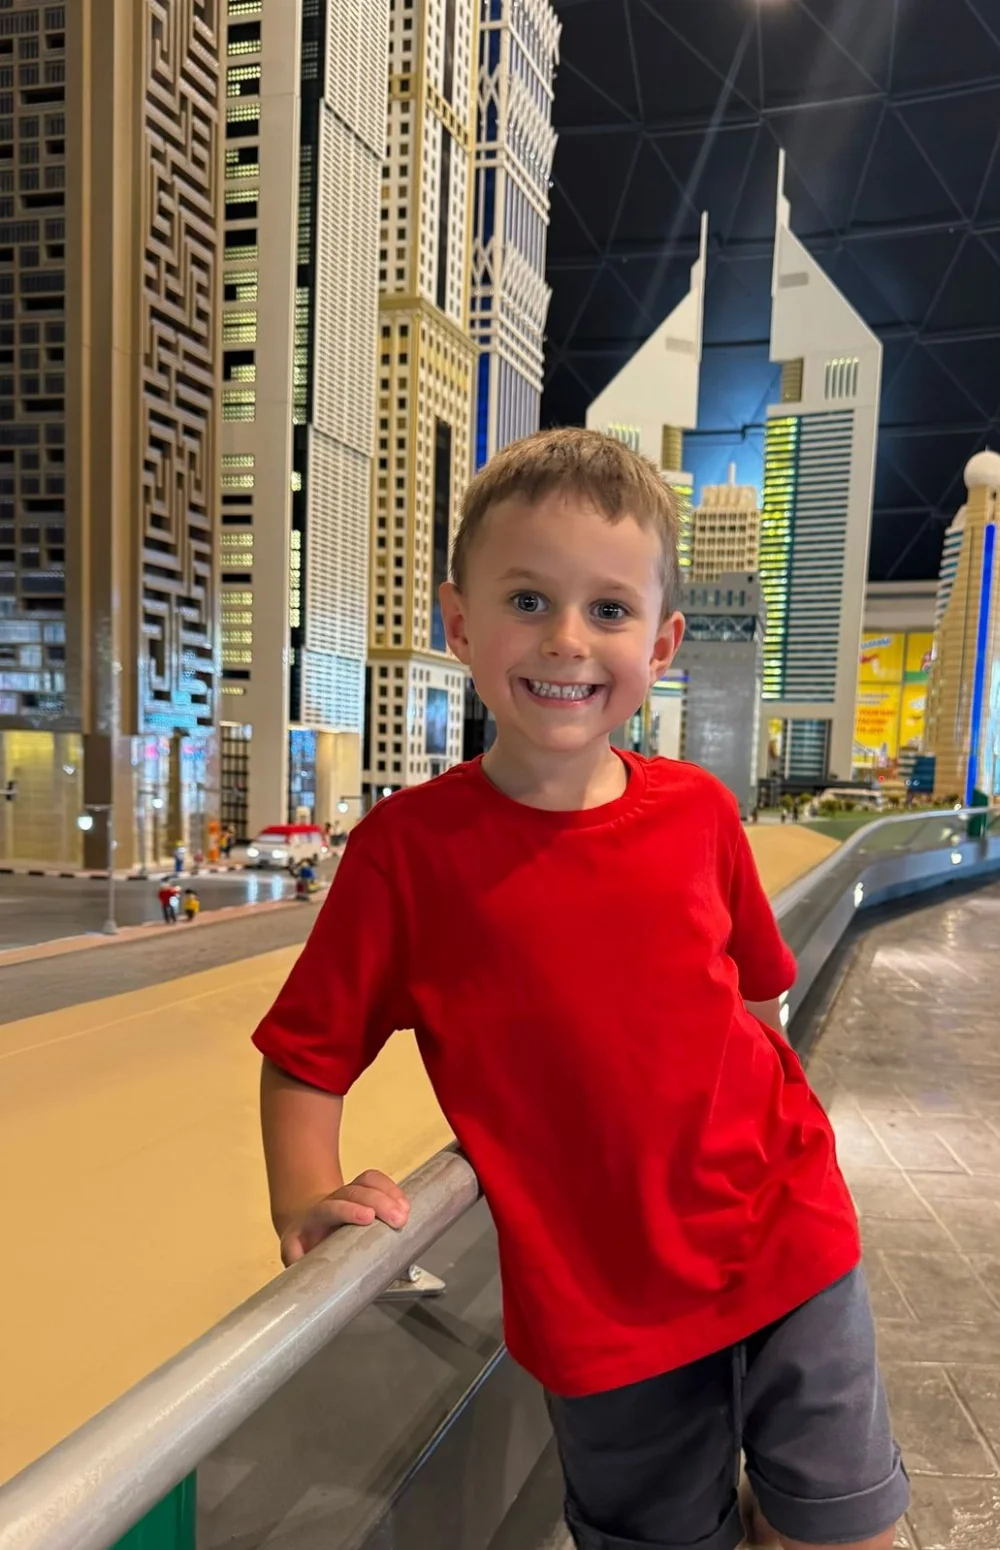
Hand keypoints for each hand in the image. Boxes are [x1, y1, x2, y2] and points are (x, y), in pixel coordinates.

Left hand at [279, 1170, 410, 1265]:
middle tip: (398, 1219)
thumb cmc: (303, 1244)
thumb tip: (309, 1290)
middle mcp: (331, 1200)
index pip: (330, 1207)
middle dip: (379, 1202)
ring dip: (388, 1194)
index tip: (368, 1217)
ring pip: (366, 1182)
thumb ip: (301, 1267)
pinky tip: (404, 1204)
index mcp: (313, 1217)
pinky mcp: (361, 1191)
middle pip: (354, 1191)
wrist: (304, 1222)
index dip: (349, 1210)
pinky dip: (392, 1190)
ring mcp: (346, 1193)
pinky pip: (376, 1181)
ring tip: (405, 1212)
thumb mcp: (295, 1254)